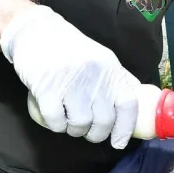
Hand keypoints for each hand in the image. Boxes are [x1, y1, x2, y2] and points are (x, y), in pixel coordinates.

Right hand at [0, 5, 139, 148]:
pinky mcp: (47, 88)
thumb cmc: (72, 50)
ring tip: (68, 121)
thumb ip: (118, 82)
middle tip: (87, 131)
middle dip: (95, 134)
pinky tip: (53, 116)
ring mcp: (71, 81)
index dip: (125, 128)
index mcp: (111, 70)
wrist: (36, 31)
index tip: (118, 142)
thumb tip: (137, 108)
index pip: (128, 105)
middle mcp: (95, 75)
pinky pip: (56, 121)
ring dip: (74, 129)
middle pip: (104, 121)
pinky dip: (55, 125)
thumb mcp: (102, 60)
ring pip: (80, 124)